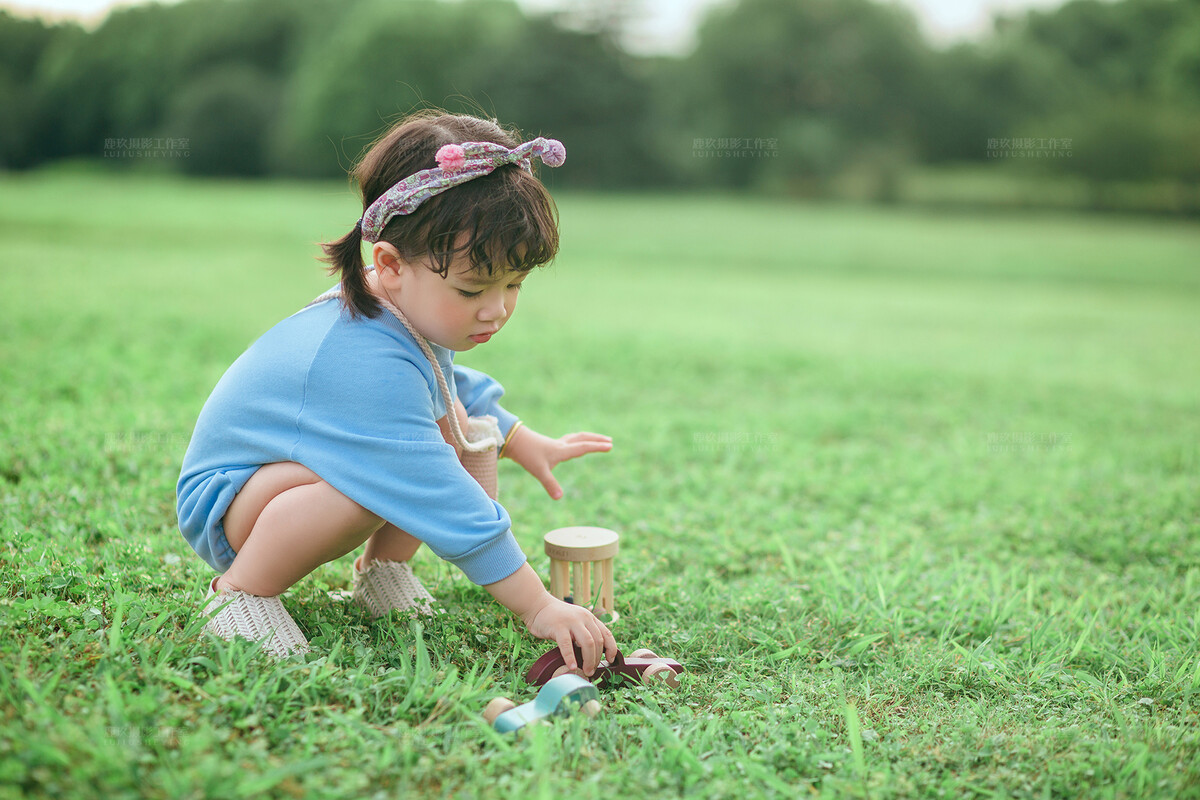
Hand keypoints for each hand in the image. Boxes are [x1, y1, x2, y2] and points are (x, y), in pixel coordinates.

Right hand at [484, 564, 617, 675]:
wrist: (537, 605)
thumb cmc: (556, 618)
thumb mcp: (575, 622)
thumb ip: (583, 634)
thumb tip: (592, 656)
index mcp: (589, 618)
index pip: (606, 634)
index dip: (612, 648)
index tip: (611, 660)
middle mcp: (583, 618)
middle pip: (598, 641)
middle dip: (597, 659)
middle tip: (591, 671)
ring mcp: (571, 621)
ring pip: (588, 643)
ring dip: (588, 660)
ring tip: (585, 671)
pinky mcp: (558, 627)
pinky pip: (567, 644)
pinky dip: (571, 657)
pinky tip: (571, 666)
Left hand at [503, 425, 611, 499]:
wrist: (513, 441)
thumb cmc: (527, 455)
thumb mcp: (539, 471)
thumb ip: (550, 484)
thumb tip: (559, 498)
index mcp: (562, 450)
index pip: (584, 447)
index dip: (597, 447)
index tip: (610, 446)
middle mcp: (561, 445)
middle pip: (583, 438)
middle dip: (597, 439)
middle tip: (609, 441)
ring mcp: (555, 443)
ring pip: (576, 438)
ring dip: (588, 438)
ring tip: (597, 440)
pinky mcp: (549, 444)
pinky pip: (569, 440)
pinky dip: (577, 440)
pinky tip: (574, 445)